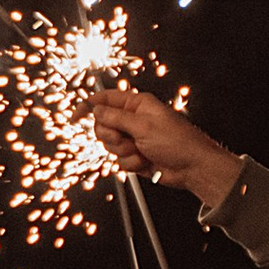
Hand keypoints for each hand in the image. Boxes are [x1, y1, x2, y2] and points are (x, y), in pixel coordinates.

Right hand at [86, 89, 240, 209]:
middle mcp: (134, 120)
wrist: (192, 168)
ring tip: (142, 151)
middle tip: (126, 138)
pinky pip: (119, 160)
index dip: (88, 107)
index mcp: (137, 104)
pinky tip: (146, 161)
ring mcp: (134, 138)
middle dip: (112, 136)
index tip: (75, 116)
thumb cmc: (178, 142)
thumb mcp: (143, 125)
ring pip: (110, 146)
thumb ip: (116, 117)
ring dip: (124, 152)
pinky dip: (131, 163)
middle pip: (103, 125)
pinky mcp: (135, 156)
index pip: (105, 100)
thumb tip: (96, 110)